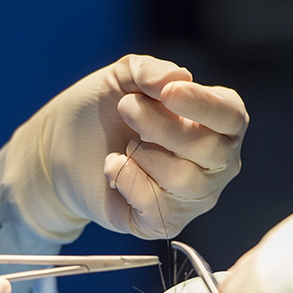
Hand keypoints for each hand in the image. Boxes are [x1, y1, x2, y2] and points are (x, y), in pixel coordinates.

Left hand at [0, 54, 248, 241]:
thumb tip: (179, 78)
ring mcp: (193, 196)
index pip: (230, 116)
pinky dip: (128, 180)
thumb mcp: (123, 77)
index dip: (203, 105)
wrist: (62, 148)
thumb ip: (151, 70)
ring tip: (123, 144)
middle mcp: (214, 162)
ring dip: (143, 154)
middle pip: (208, 150)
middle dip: (162, 127)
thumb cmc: (104, 111)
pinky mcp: (165, 221)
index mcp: (216, 121)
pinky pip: (156, 205)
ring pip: (183, 179)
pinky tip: (114, 167)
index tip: (169, 93)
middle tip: (127, 108)